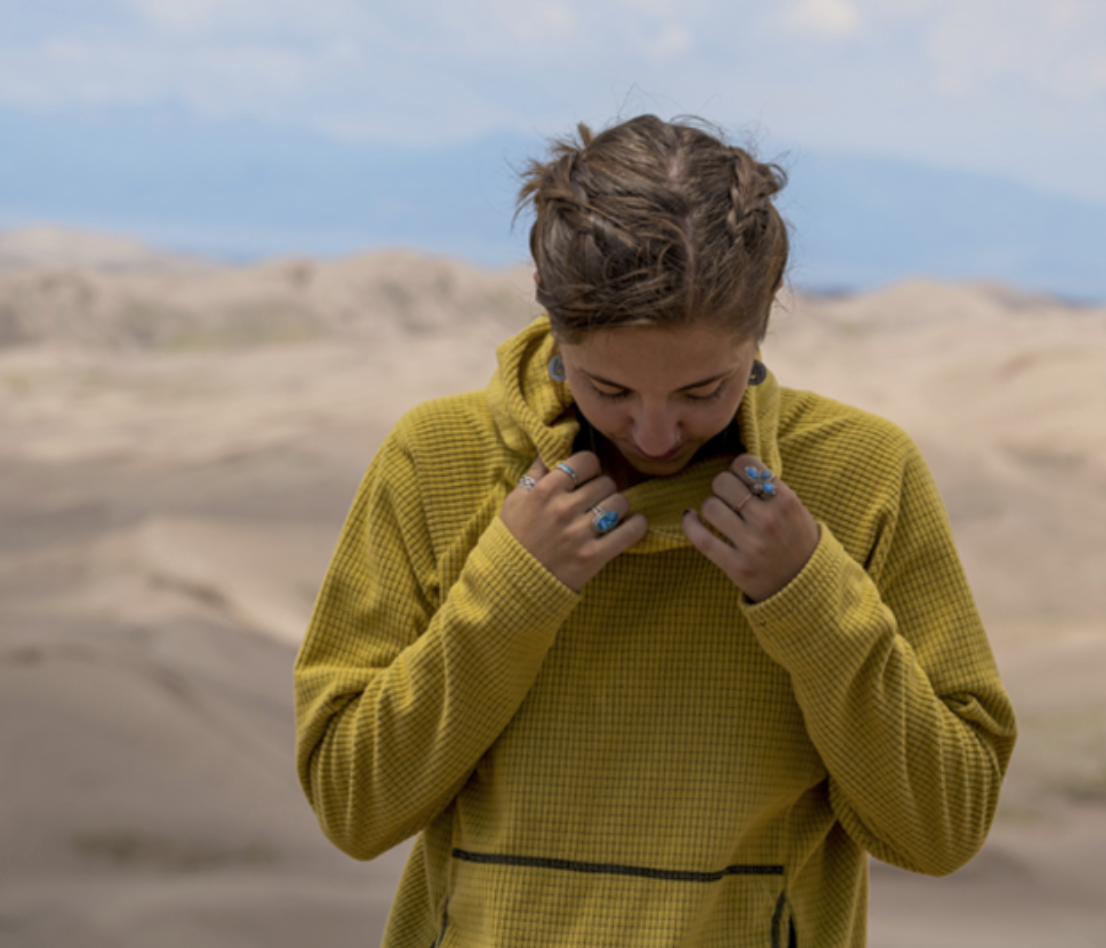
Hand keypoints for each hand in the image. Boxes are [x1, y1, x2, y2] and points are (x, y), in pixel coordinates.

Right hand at [500, 451, 647, 592]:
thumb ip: (536, 473)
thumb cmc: (514, 538)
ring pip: (621, 503)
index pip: (586, 461)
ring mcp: (580, 533)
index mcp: (545, 490)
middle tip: (596, 500)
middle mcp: (564, 509)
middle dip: (603, 489)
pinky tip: (632, 524)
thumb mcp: (515, 500)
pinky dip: (636, 525)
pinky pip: (631, 531)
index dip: (590, 467)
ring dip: (618, 507)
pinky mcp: (594, 556)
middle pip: (606, 482)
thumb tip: (553, 450)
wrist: (512, 582)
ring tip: (608, 514)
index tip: (587, 477)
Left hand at [682, 453, 818, 602]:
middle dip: (721, 486)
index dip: (737, 467)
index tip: (739, 478)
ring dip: (710, 507)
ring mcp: (751, 544)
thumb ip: (771, 488)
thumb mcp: (795, 509)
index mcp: (785, 501)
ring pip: (710, 506)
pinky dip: (690, 524)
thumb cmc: (797, 541)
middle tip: (728, 497)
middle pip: (722, 482)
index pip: (745, 464)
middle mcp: (767, 520)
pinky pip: (700, 538)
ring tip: (720, 514)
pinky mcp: (734, 565)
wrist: (805, 586)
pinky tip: (690, 517)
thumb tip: (737, 466)